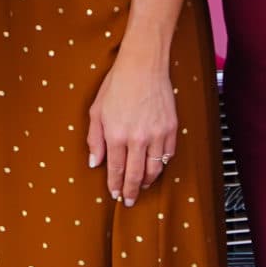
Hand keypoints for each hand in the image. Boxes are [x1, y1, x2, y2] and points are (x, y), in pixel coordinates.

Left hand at [87, 50, 176, 206]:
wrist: (143, 65)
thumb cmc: (117, 84)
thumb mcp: (96, 110)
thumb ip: (94, 139)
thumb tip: (94, 162)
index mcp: (116, 134)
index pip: (115, 169)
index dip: (115, 185)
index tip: (115, 194)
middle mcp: (137, 138)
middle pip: (136, 175)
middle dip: (131, 192)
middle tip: (129, 201)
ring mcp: (156, 134)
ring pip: (154, 169)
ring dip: (148, 182)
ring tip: (143, 187)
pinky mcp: (171, 128)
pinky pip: (168, 155)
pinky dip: (162, 165)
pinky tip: (156, 167)